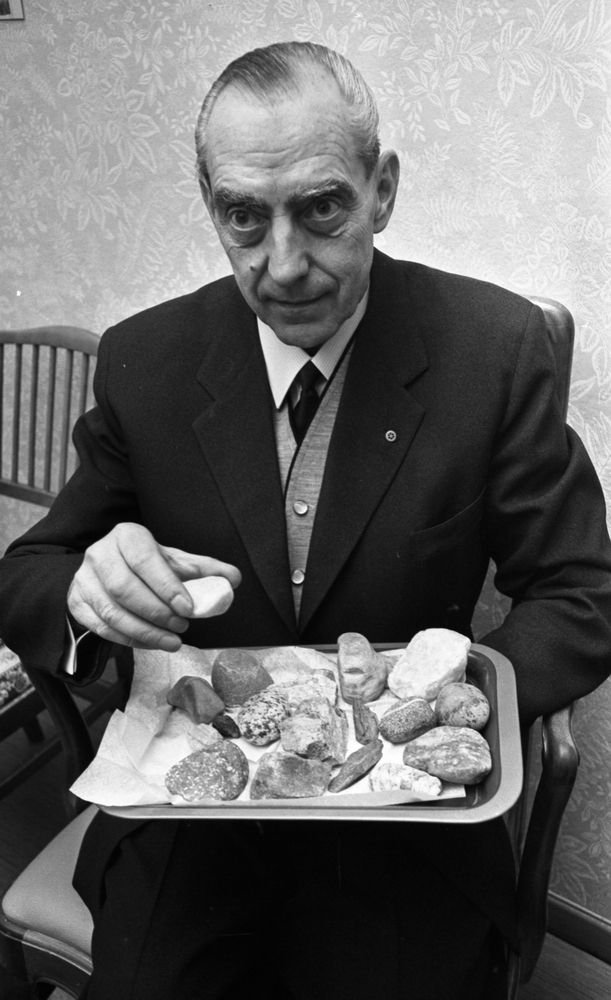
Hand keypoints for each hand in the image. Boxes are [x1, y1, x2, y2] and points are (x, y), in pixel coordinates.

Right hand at [67, 523, 240, 651]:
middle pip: (124, 588)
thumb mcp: (175, 561)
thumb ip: (204, 569)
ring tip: (173, 641)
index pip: (144, 558)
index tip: (188, 608)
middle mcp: (100, 553)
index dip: (167, 585)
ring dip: (145, 631)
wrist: (109, 570)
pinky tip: (152, 643)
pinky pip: (102, 627)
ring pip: (112, 611)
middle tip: (182, 626)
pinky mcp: (77, 603)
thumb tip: (233, 579)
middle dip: (157, 612)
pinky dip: (130, 639)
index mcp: (127, 535)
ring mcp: (84, 579)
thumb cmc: (147, 565)